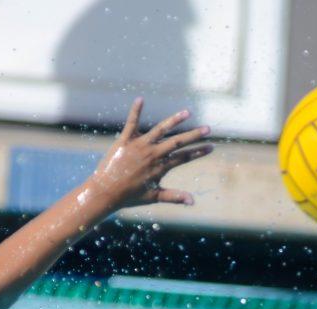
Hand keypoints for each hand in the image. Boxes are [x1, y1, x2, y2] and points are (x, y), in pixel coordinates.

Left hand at [90, 98, 212, 207]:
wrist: (106, 192)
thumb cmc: (129, 196)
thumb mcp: (154, 197)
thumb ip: (174, 197)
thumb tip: (193, 202)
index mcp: (160, 168)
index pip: (184, 158)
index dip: (198, 153)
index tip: (211, 147)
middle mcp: (152, 154)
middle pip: (177, 142)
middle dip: (193, 136)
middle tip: (207, 129)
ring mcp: (139, 146)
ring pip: (160, 130)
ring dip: (174, 120)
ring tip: (187, 112)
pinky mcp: (125, 140)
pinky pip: (132, 123)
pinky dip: (136, 111)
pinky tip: (141, 99)